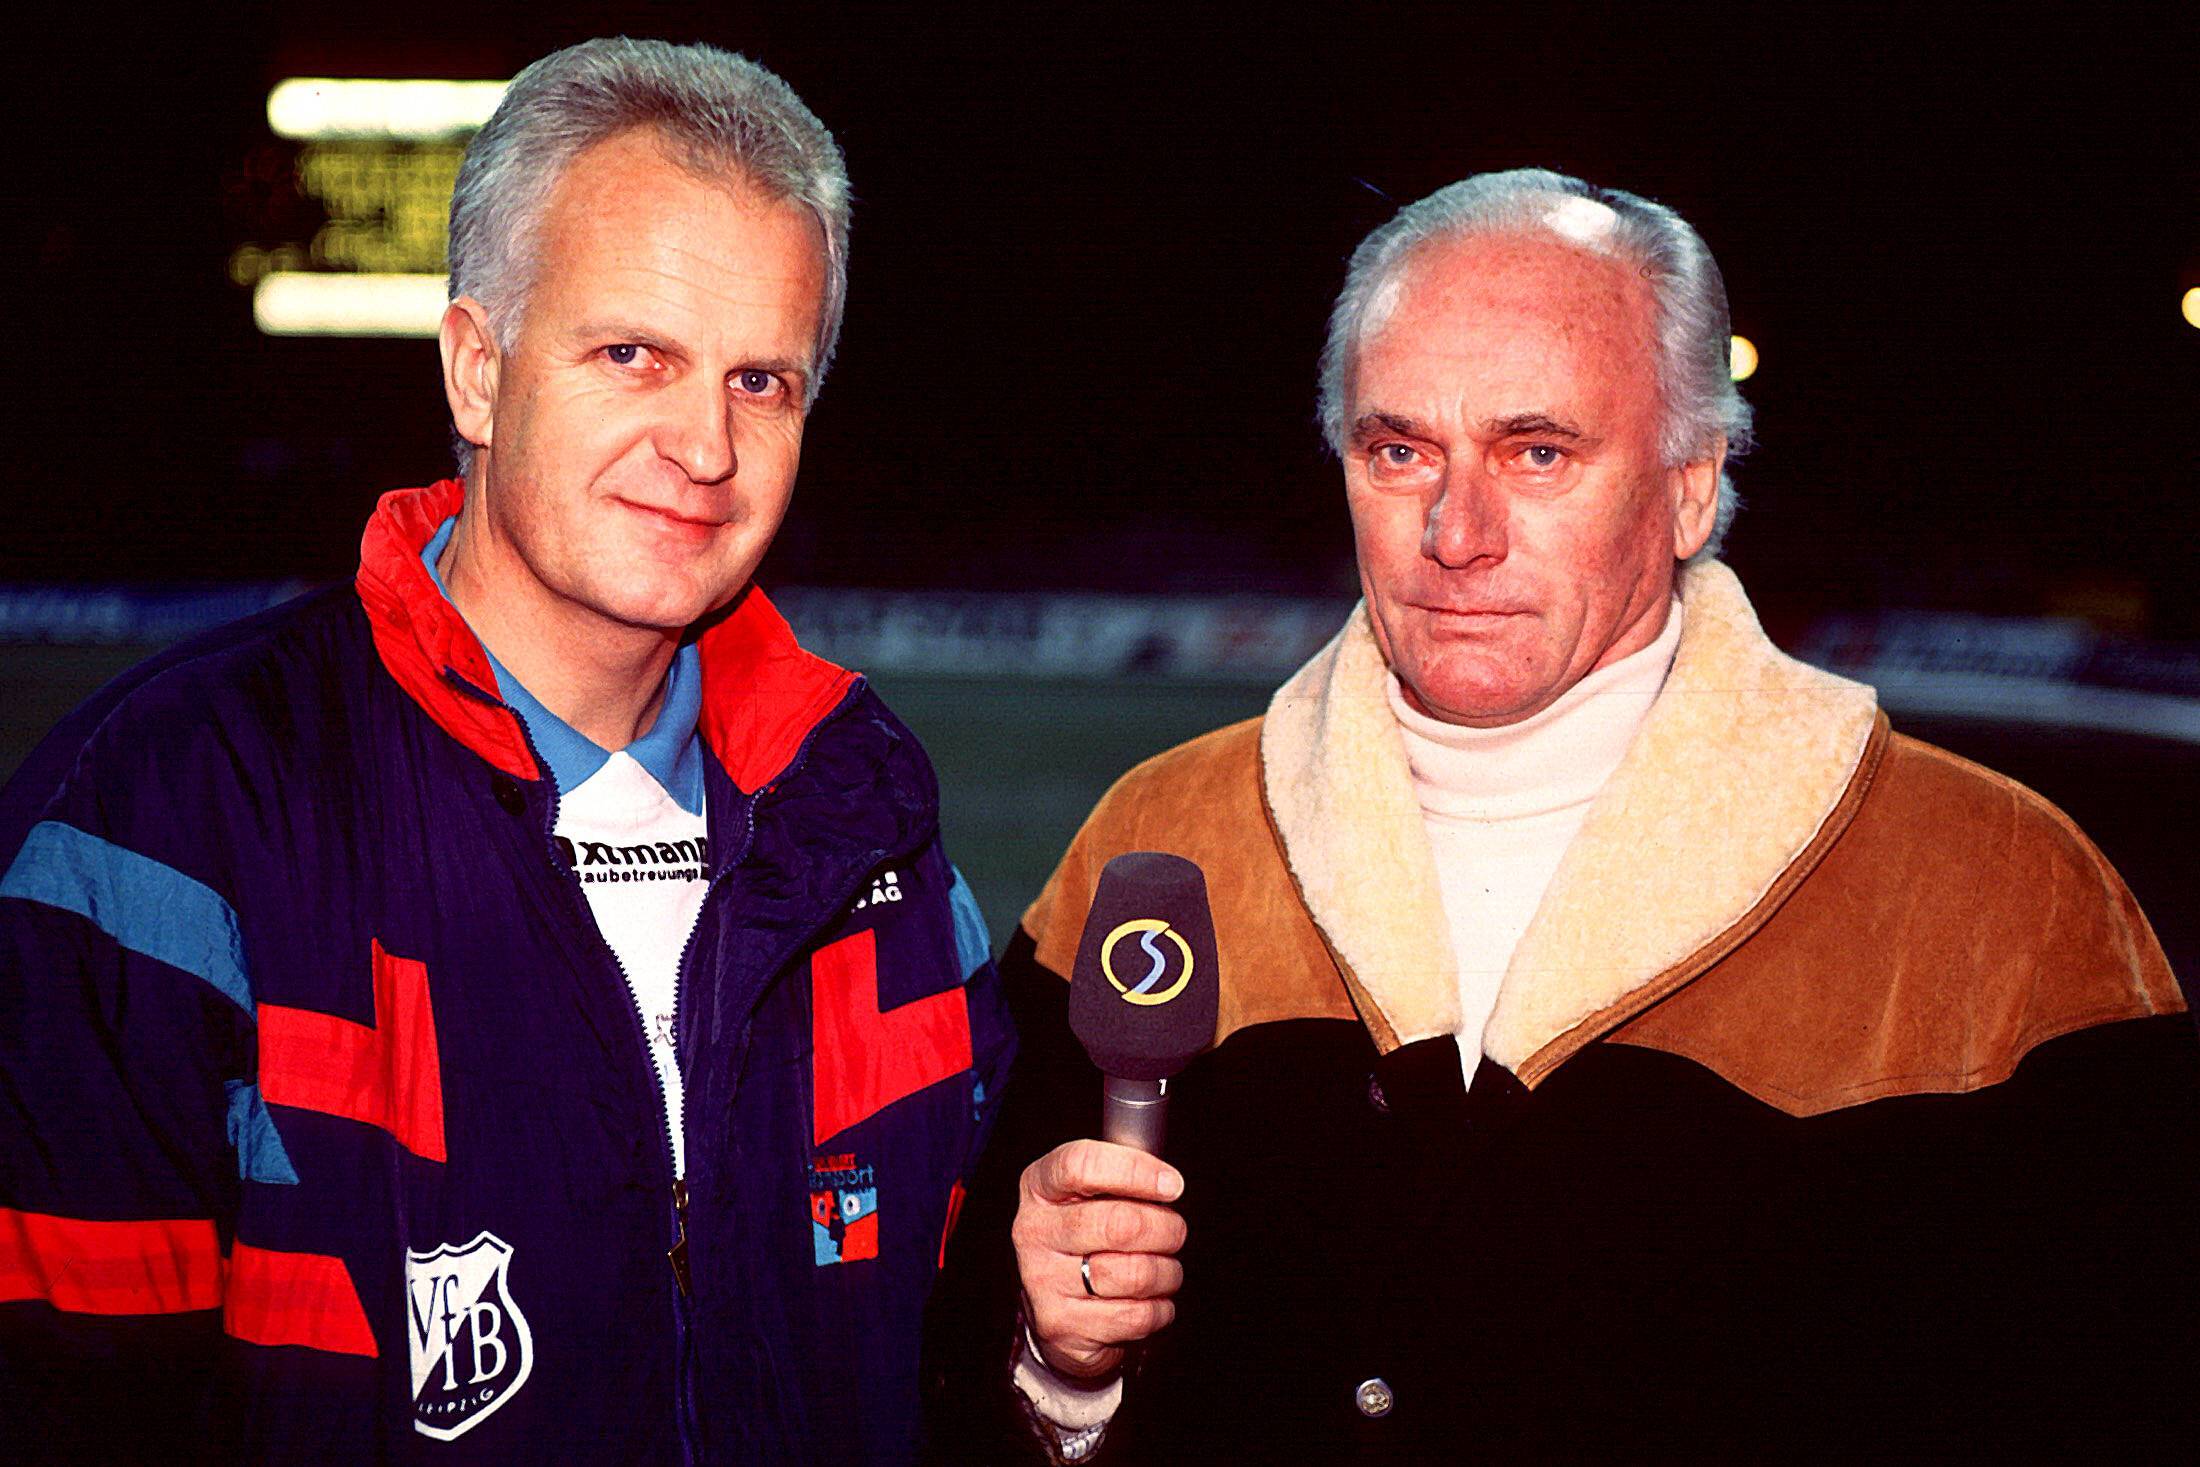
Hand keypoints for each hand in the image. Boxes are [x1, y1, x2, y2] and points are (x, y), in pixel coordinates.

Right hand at [1012, 1138, 1187, 1382]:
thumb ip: (1122, 1178)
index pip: (1081, 1165)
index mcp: (1039, 1187)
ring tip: (1165, 1269)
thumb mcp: (1089, 1196)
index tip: (1172, 1185)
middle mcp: (1034, 1232)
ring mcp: (1043, 1281)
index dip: (1134, 1170)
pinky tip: (1152, 1299)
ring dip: (1167, 1272)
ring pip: (1134, 1274)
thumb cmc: (1086, 1238)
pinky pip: (1136, 1315)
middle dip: (1166, 1229)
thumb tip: (1169, 1182)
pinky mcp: (1061, 1325)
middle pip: (1119, 1223)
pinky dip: (1160, 1308)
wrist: (1055, 1308)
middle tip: (1175, 1232)